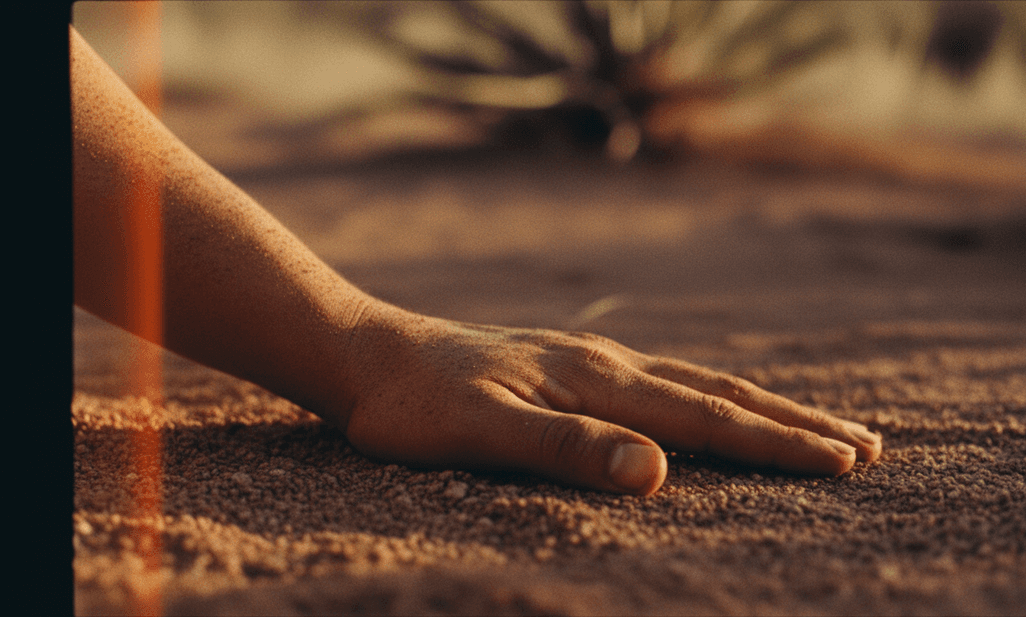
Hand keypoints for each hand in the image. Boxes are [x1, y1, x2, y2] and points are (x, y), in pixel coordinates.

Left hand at [335, 304, 881, 494]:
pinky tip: (705, 402)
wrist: (368, 354)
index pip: (707, 418)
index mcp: (598, 381)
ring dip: (760, 406)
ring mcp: (589, 360)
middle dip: (793, 423)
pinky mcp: (568, 365)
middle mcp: (606, 363)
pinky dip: (708, 396)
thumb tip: (659, 474)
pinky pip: (660, 379)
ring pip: (694, 383)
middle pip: (719, 394)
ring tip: (812, 422)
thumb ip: (567, 450)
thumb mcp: (483, 433)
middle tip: (866, 446)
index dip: (779, 443)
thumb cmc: (416, 406)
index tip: (845, 461)